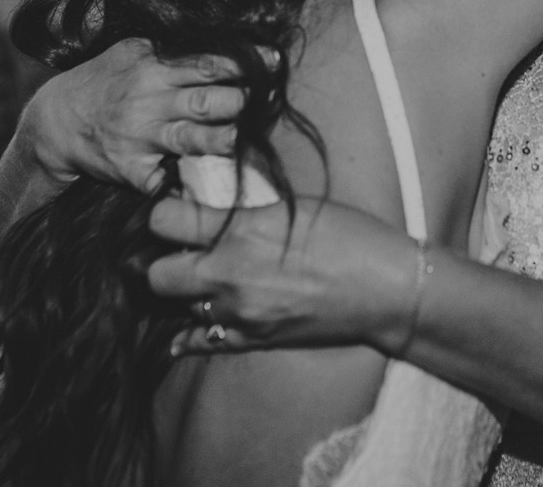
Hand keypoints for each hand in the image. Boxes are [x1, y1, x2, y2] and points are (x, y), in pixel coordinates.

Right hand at [26, 38, 246, 194]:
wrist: (52, 122)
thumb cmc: (104, 83)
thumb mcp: (131, 53)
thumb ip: (172, 49)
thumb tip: (225, 39)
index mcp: (153, 67)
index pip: (207, 61)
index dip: (245, 62)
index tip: (276, 62)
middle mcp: (149, 100)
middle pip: (207, 100)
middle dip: (240, 101)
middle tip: (265, 102)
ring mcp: (140, 135)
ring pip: (192, 138)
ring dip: (222, 140)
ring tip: (242, 139)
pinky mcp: (130, 168)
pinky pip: (162, 179)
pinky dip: (181, 184)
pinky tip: (204, 189)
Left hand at [145, 197, 419, 356]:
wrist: (386, 289)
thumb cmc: (350, 236)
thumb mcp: (295, 205)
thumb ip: (246, 207)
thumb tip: (210, 200)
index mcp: (241, 230)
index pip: (164, 220)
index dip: (165, 213)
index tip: (178, 211)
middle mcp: (230, 274)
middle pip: (156, 274)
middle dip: (164, 258)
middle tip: (184, 249)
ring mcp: (239, 313)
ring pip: (178, 307)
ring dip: (188, 291)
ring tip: (208, 277)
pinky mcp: (253, 339)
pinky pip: (200, 341)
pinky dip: (192, 332)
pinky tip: (195, 321)